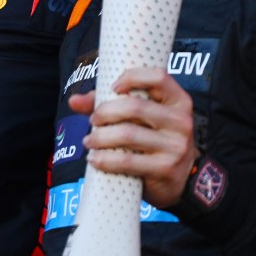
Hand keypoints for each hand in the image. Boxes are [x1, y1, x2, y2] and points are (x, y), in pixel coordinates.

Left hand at [68, 67, 198, 208]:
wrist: (180, 178)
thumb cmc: (153, 138)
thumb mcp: (140, 117)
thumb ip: (107, 103)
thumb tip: (74, 100)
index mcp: (178, 101)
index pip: (159, 77)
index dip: (132, 77)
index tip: (112, 87)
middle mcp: (181, 121)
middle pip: (135, 107)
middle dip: (105, 112)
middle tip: (93, 120)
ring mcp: (175, 146)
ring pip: (128, 134)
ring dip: (99, 137)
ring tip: (89, 141)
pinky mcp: (165, 169)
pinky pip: (127, 160)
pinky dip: (105, 159)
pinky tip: (94, 159)